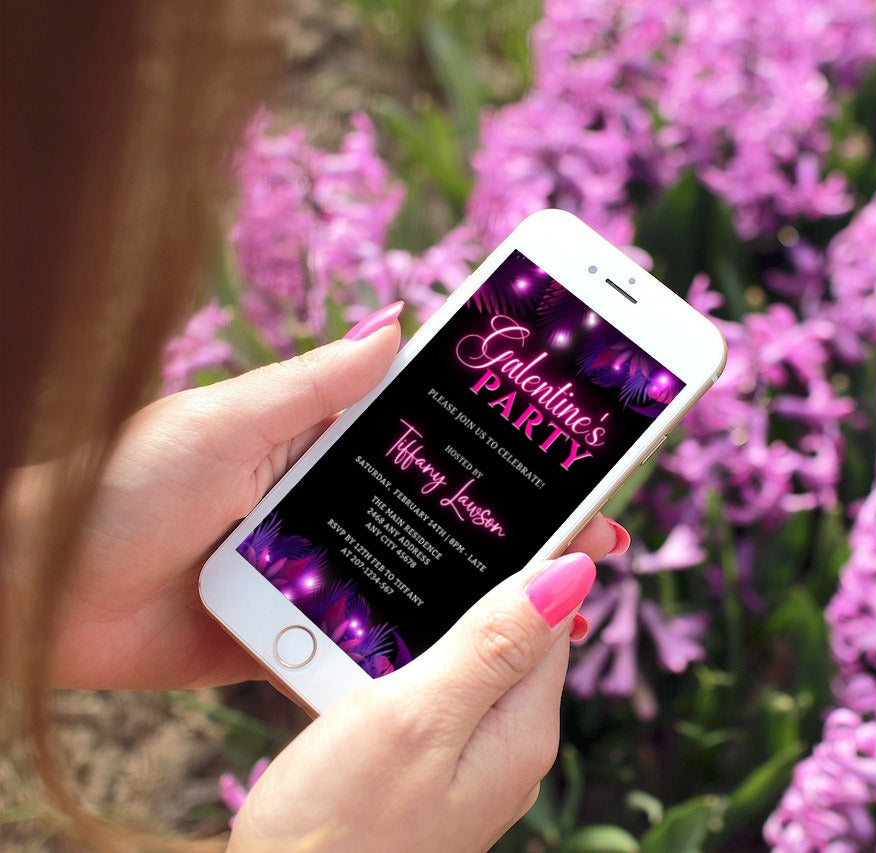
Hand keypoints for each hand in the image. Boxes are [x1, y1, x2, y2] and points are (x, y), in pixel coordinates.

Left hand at [37, 305, 627, 688]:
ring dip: (490, 591)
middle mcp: (329, 507)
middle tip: (601, 532)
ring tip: (565, 602)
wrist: (38, 594)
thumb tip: (397, 321)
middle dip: (527, 524)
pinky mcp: (297, 637)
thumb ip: (316, 385)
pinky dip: (423, 648)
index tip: (576, 441)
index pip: (432, 436)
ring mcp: (318, 575)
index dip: (505, 441)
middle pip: (447, 515)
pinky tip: (483, 651)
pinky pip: (371, 645)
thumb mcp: (225, 419)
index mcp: (317, 445)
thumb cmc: (119, 485)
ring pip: (422, 582)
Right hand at [229, 552, 595, 850]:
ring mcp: (467, 764)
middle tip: (444, 519)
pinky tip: (371, 641)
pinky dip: (409, 659)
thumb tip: (576, 573)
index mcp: (522, 726)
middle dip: (484, 579)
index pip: (556, 611)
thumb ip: (494, 644)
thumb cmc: (339, 828)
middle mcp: (507, 746)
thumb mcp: (417, 715)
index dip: (541, 549)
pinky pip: (434, 694)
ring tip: (399, 571)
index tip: (518, 493)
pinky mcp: (424, 774)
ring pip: (469, 660)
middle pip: (515, 634)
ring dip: (439, 617)